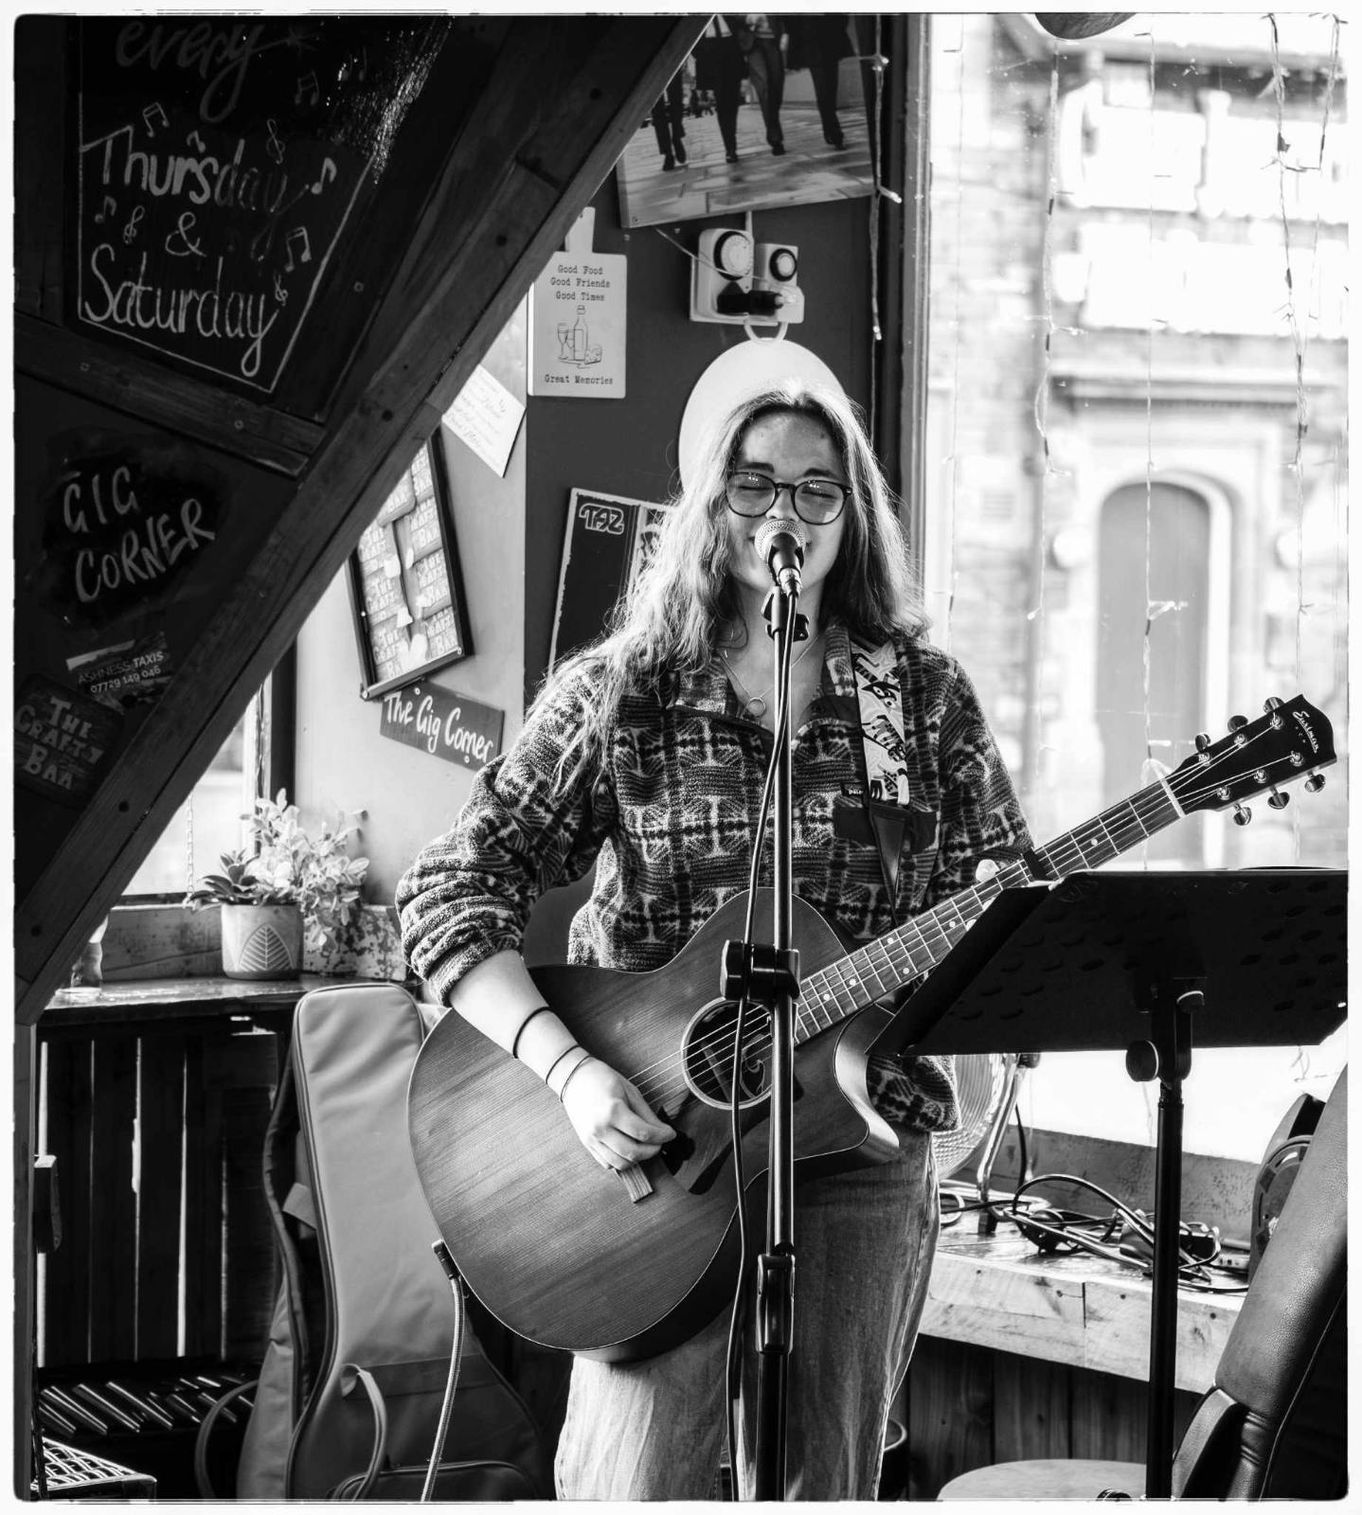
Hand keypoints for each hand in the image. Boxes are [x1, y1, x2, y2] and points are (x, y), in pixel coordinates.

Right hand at [559, 1058, 675, 1171]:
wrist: (574, 1078)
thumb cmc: (603, 1079)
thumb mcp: (629, 1091)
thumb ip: (646, 1114)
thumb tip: (662, 1131)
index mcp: (613, 1111)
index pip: (643, 1133)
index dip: (662, 1136)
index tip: (671, 1134)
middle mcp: (600, 1129)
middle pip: (633, 1152)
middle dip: (652, 1150)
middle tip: (660, 1142)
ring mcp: (591, 1139)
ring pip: (620, 1163)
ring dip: (637, 1159)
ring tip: (645, 1147)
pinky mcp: (586, 1144)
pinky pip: (607, 1163)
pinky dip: (621, 1161)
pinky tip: (628, 1149)